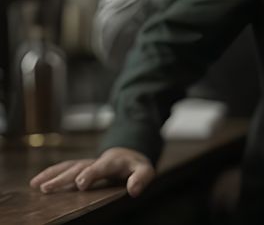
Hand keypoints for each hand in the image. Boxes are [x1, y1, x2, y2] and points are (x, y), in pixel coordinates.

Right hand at [30, 147, 154, 195]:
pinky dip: (50, 173)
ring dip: (52, 175)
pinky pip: (63, 168)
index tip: (80, 183)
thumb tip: (133, 190)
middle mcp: (96, 161)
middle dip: (63, 177)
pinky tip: (36, 182)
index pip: (100, 167)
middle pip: (78, 168)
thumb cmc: (136, 165)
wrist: (128, 153)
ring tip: (37, 185)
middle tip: (47, 188)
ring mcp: (86, 163)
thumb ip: (141, 178)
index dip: (90, 174)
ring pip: (67, 167)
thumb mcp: (146, 170)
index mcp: (112, 162)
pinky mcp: (80, 167)